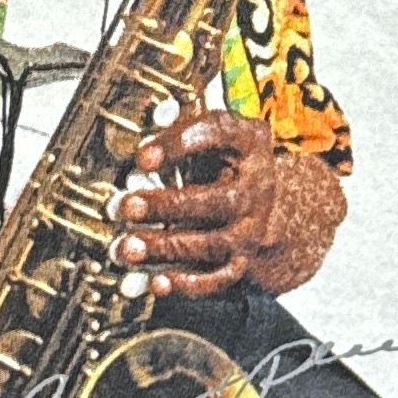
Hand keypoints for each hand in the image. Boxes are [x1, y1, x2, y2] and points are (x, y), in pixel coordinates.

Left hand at [107, 108, 342, 303]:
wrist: (272, 202)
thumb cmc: (228, 159)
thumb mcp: (214, 133)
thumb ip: (181, 125)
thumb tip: (154, 113)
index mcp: (250, 142)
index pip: (219, 134)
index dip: (179, 144)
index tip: (142, 157)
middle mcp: (256, 188)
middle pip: (214, 200)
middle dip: (167, 205)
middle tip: (126, 206)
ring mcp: (251, 229)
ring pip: (210, 245)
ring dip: (165, 247)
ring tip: (126, 247)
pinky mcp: (242, 261)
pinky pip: (217, 279)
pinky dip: (188, 283)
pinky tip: (156, 281)